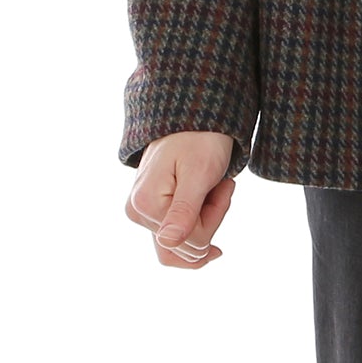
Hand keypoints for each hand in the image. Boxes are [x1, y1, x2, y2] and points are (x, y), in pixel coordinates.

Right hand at [125, 132, 237, 267]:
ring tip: (214, 185)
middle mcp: (137, 212)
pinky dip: (200, 218)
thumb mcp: (200, 173)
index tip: (224, 183)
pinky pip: (178, 234)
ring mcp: (143, 213)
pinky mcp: (151, 211)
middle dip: (213, 216)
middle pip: (187, 246)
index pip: (192, 241)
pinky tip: (210, 195)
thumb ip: (185, 210)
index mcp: (145, 205)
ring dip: (208, 217)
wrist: (195, 116)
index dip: (216, 215)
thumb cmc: (201, 140)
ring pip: (184, 242)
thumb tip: (168, 242)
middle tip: (221, 182)